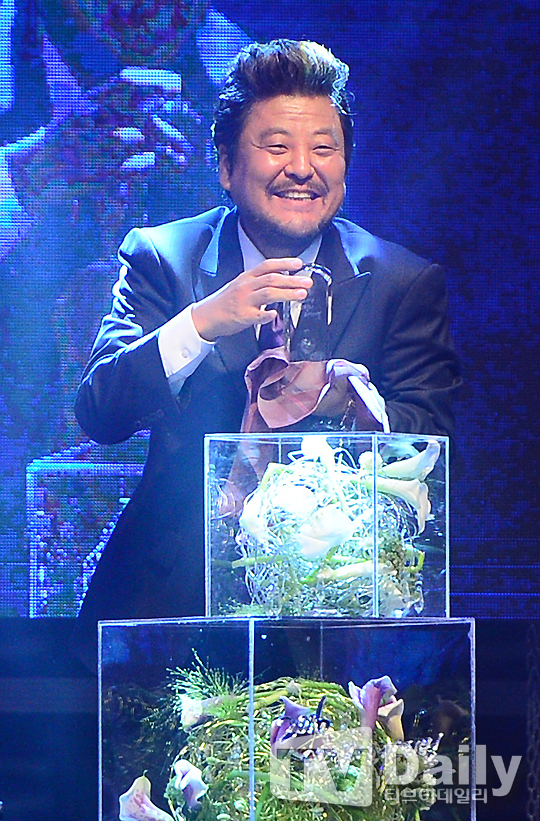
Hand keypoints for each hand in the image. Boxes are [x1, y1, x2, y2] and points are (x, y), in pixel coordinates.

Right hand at [192, 258, 311, 339]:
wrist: (206, 316)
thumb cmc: (226, 302)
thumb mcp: (240, 285)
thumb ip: (259, 282)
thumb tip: (282, 280)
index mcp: (246, 277)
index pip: (267, 265)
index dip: (284, 263)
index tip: (299, 264)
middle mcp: (245, 286)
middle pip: (272, 279)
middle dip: (292, 280)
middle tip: (308, 282)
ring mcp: (243, 301)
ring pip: (268, 294)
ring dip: (287, 294)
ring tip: (302, 294)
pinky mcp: (242, 316)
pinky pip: (257, 315)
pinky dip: (267, 314)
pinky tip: (276, 314)